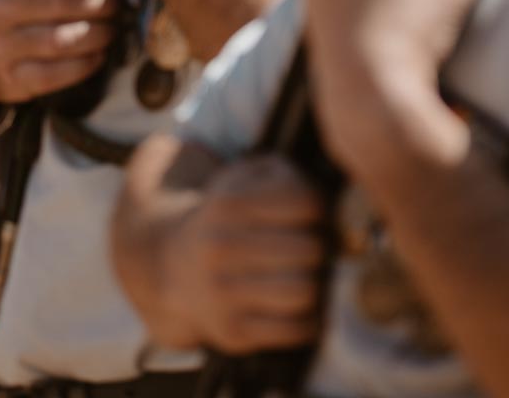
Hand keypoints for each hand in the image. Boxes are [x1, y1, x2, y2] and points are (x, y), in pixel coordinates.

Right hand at [163, 154, 329, 353]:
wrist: (173, 267)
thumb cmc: (229, 220)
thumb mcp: (245, 180)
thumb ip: (288, 177)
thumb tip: (335, 219)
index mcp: (227, 205)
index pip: (307, 205)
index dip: (319, 210)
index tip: (309, 217)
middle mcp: (219, 249)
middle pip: (310, 250)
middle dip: (319, 249)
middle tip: (309, 250)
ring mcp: (222, 293)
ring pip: (305, 292)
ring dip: (315, 285)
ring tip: (305, 277)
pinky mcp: (232, 332)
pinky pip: (296, 329)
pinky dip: (309, 320)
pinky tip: (297, 307)